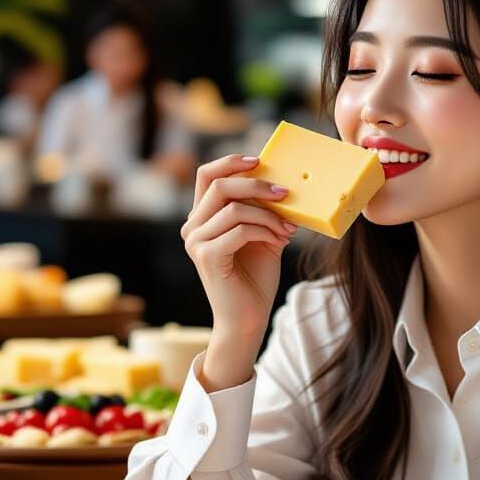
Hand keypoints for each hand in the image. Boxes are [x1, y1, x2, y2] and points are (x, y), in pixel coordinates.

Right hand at [180, 154, 296, 342]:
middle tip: (285, 193)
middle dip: (256, 185)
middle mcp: (192, 227)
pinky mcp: (207, 256)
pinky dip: (264, 231)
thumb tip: (284, 185)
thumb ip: (265, 211)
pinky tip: (278, 240)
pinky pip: (239, 230)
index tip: (260, 160)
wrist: (247, 318)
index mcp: (202, 218)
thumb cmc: (254, 279)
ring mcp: (196, 242)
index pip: (207, 175)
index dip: (231, 162)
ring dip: (267, 215)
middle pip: (220, 185)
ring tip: (287, 228)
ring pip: (233, 208)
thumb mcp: (263, 236)